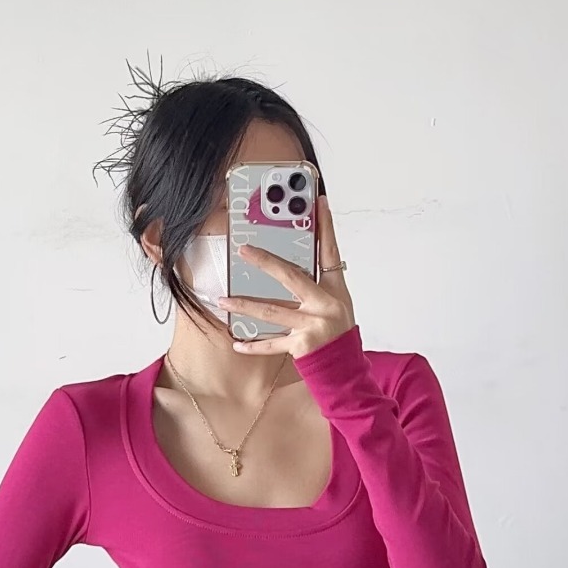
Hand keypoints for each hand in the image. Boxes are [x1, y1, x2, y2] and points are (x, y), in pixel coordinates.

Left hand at [217, 195, 355, 359]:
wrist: (344, 365)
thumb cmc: (337, 330)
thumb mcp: (336, 301)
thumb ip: (318, 281)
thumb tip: (291, 261)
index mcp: (334, 290)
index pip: (329, 252)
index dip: (326, 227)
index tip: (318, 202)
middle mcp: (324, 305)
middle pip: (291, 277)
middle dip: (265, 262)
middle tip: (243, 250)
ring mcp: (311, 326)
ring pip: (271, 312)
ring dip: (245, 306)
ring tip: (223, 300)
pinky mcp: (301, 346)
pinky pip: (272, 344)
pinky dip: (254, 345)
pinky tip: (236, 343)